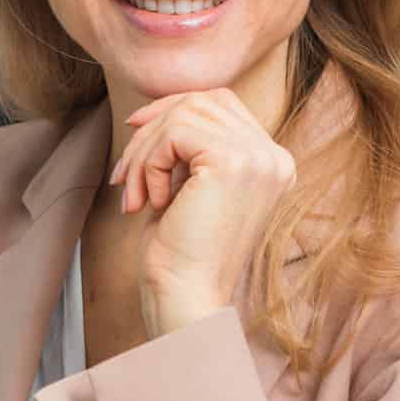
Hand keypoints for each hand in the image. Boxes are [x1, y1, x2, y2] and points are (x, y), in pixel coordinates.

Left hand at [109, 89, 295, 337]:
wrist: (186, 298)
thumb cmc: (181, 253)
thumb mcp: (187, 187)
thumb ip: (187, 147)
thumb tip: (151, 108)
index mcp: (272, 163)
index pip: (220, 103)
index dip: (172, 110)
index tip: (135, 134)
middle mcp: (274, 157)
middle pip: (201, 102)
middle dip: (151, 131)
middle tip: (124, 176)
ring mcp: (259, 157)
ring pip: (183, 114)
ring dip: (144, 152)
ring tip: (134, 195)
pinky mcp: (233, 162)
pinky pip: (174, 133)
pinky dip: (149, 163)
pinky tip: (150, 201)